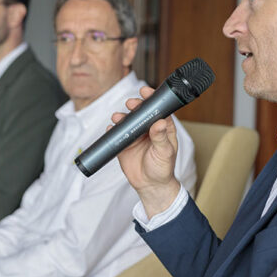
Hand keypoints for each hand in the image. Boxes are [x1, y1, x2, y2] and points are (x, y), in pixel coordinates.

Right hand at [113, 86, 179, 217]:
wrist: (150, 186)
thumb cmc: (163, 169)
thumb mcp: (164, 153)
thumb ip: (161, 138)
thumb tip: (160, 123)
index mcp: (162, 128)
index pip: (157, 109)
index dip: (151, 98)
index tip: (145, 91)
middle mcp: (148, 129)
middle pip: (140, 112)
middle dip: (135, 105)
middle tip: (131, 104)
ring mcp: (135, 136)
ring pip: (127, 121)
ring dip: (122, 117)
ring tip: (118, 117)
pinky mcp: (124, 144)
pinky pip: (117, 134)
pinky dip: (112, 130)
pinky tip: (111, 128)